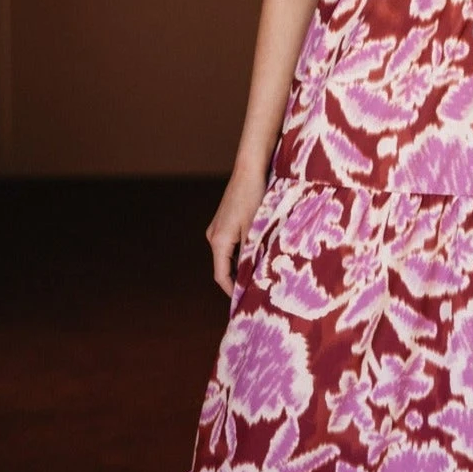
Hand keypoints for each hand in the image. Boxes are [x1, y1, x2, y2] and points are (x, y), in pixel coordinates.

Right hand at [205, 165, 268, 297]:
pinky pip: (230, 245)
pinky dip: (241, 253)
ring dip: (241, 266)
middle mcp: (213, 236)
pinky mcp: (224, 221)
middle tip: (256, 292)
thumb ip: (251, 255)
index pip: (221, 276)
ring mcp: (217, 228)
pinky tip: (256, 255)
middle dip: (238, 280)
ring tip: (259, 276)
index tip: (245, 302)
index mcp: (218, 241)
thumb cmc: (254, 198)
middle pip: (224, 267)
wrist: (250, 169)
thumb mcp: (255, 230)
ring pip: (228, 256)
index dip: (233, 291)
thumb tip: (253, 278)